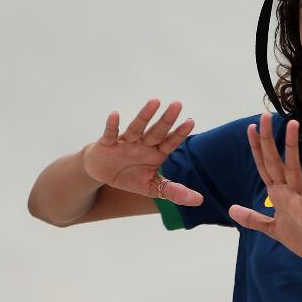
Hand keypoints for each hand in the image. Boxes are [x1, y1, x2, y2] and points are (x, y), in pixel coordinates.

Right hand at [83, 98, 202, 205]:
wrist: (102, 173)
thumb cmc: (130, 176)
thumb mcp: (152, 187)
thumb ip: (174, 191)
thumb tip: (199, 200)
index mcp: (155, 153)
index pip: (169, 142)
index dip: (179, 133)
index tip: (190, 122)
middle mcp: (142, 144)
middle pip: (156, 132)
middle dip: (166, 120)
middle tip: (177, 104)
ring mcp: (125, 142)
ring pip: (136, 128)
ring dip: (144, 116)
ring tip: (154, 102)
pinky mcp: (107, 144)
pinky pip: (110, 133)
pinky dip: (112, 125)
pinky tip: (115, 115)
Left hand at [228, 113, 301, 262]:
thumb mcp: (271, 228)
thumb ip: (252, 219)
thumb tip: (231, 209)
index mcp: (278, 194)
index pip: (264, 166)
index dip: (256, 148)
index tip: (250, 127)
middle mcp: (288, 191)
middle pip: (275, 161)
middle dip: (268, 140)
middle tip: (264, 116)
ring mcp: (299, 198)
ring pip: (293, 169)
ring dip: (291, 148)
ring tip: (292, 126)